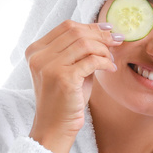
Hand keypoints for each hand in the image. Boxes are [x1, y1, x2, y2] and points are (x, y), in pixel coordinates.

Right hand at [24, 19, 122, 152]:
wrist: (55, 127)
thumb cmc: (65, 99)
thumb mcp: (68, 69)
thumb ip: (79, 50)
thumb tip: (104, 31)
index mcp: (36, 50)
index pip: (66, 26)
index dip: (90, 25)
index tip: (108, 30)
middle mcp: (38, 56)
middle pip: (76, 32)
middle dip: (100, 35)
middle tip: (117, 41)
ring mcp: (49, 66)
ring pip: (85, 44)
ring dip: (104, 49)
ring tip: (111, 59)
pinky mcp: (63, 78)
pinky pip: (92, 61)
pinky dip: (105, 62)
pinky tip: (110, 69)